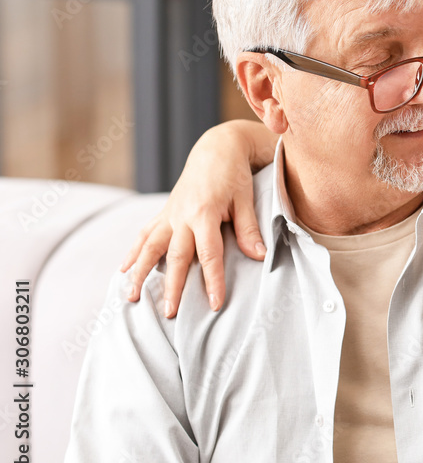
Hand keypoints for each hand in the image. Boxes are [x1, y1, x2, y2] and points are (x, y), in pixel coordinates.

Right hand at [120, 123, 264, 316]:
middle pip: (176, 257)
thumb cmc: (234, 174)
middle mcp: (182, 216)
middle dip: (172, 286)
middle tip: (170, 313)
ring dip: (139, 273)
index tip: (215, 305)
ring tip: (131, 298)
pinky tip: (122, 271)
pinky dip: (133, 252)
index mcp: (204, 213)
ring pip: (151, 247)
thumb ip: (249, 228)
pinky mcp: (165, 212)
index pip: (209, 254)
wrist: (216, 149)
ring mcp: (170, 214)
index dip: (213, 281)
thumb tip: (259, 256)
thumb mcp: (246, 198)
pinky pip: (144, 234)